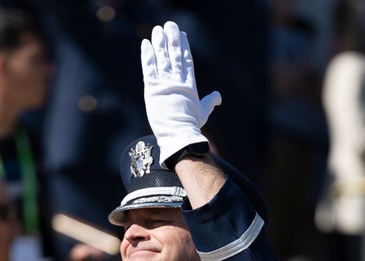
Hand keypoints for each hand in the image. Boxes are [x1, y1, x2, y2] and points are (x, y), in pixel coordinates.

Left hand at [140, 21, 221, 165]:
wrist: (179, 133)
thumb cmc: (192, 124)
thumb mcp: (204, 111)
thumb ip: (210, 101)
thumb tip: (219, 96)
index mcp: (189, 84)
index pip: (186, 60)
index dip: (184, 46)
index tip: (182, 35)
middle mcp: (177, 80)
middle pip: (174, 54)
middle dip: (172, 38)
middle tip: (169, 25)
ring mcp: (165, 83)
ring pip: (162, 58)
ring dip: (159, 42)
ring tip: (157, 29)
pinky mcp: (152, 88)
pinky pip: (149, 67)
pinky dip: (147, 55)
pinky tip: (145, 43)